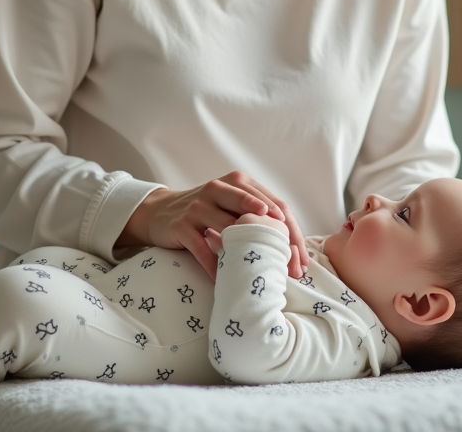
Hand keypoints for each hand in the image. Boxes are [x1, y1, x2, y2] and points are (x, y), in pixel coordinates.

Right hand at [118, 171, 308, 280]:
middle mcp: (219, 189)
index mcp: (238, 182)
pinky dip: (217, 266)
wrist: (160, 212)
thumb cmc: (206, 212)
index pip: (276, 206)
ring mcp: (199, 206)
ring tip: (264, 278)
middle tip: (291, 271)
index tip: (302, 261)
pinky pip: (204, 249)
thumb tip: (294, 247)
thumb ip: (257, 215)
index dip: (293, 234)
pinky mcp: (181, 225)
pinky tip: (227, 280)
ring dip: (249, 257)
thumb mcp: (231, 205)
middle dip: (279, 245)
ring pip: (232, 230)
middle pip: (259, 216)